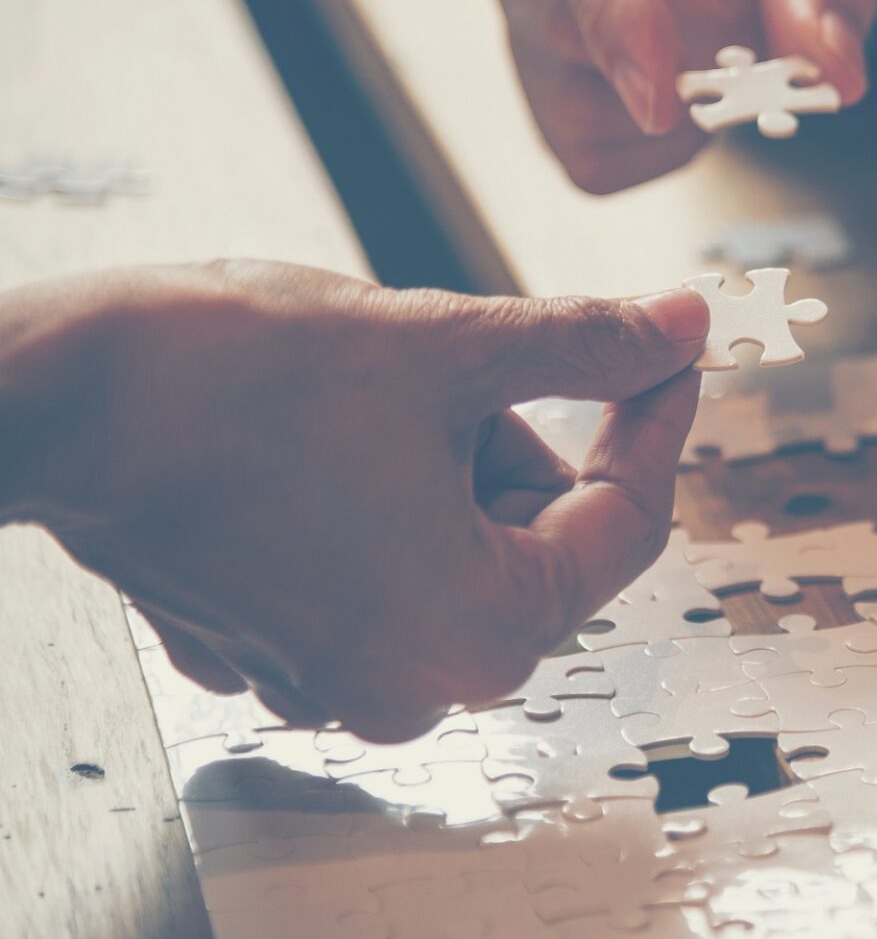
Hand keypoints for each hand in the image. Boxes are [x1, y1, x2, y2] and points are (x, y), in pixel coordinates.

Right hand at [1, 260, 707, 740]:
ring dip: (455, 463)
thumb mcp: (451, 345)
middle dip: (527, 443)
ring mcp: (334, 675)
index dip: (656, 418)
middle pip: (540, 545)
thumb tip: (681, 326)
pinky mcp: (274, 645)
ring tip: (391, 390)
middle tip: (488, 362)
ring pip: (461, 551)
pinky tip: (337, 433)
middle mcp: (411, 684)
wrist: (56, 398)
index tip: (666, 352)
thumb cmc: (230, 380)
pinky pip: (382, 567)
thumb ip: (588, 344)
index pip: (628, 522)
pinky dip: (387, 495)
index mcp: (478, 630)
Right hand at [475, 0, 876, 191]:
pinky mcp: (535, 43)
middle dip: (691, 48)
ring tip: (739, 9)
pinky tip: (706, 65)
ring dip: (680, 95)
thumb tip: (826, 70)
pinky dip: (661, 138)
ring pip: (567, 95)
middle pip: (564, 16)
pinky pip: (581, 143)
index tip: (664, 96)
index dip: (620, 16)